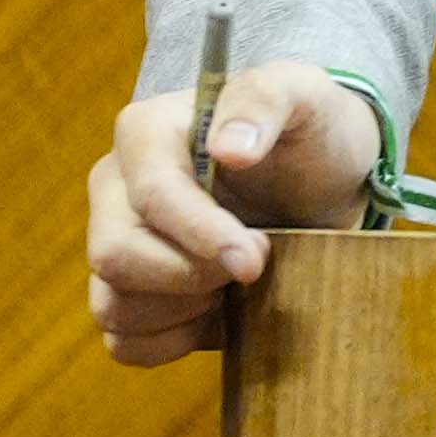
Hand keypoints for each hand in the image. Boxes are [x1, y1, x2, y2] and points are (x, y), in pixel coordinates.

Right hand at [85, 60, 379, 366]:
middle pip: (114, 253)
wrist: (322, 179)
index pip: (150, 195)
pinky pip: (124, 342)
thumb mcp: (304, 94)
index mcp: (144, 133)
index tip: (255, 257)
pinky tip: (219, 313)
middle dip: (193, 275)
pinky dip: (173, 342)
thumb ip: (265, 100)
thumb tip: (227, 147)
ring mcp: (114, 243)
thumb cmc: (307, 129)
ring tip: (238, 282)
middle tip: (257, 266)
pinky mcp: (129, 293)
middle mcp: (114, 189)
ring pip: (113, 303)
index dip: (200, 234)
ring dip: (185, 309)